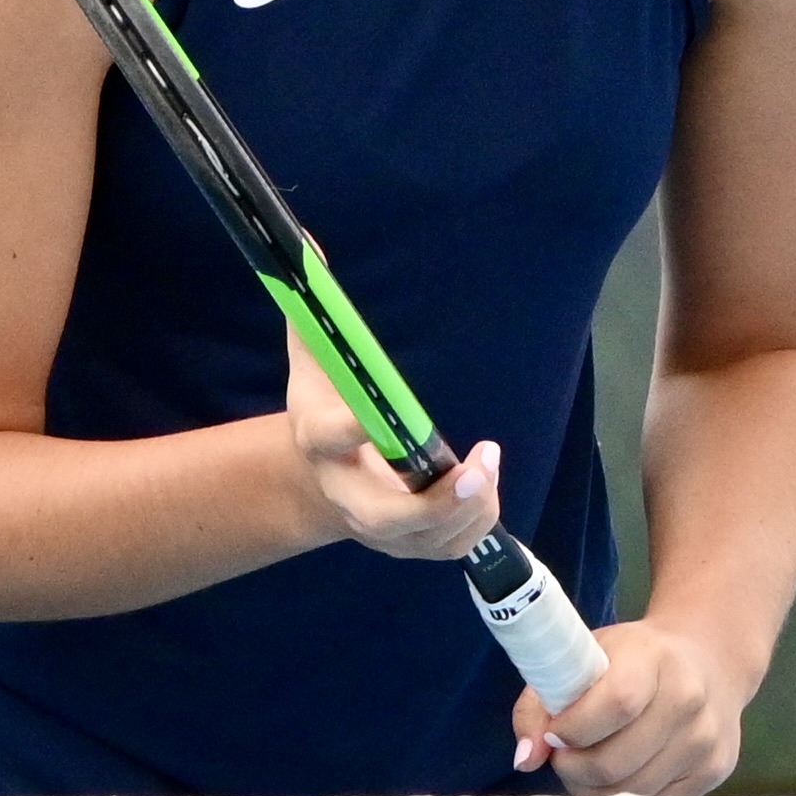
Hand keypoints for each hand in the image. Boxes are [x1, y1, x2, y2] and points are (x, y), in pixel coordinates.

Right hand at [283, 332, 507, 559]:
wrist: (324, 477)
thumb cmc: (328, 404)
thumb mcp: (315, 359)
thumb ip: (319, 313)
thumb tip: (311, 248)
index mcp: (319, 440)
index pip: (332, 436)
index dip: (355, 427)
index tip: (380, 415)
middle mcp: (346, 494)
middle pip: (385, 519)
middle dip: (436, 503)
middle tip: (475, 468)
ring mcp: (377, 530)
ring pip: (430, 538)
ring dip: (470, 505)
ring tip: (485, 462)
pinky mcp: (409, 546)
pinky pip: (451, 546)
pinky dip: (477, 518)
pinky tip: (481, 484)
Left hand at [520, 619, 748, 795]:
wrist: (708, 663)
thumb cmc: (633, 660)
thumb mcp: (585, 658)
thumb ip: (541, 703)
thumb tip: (527, 759)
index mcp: (655, 659)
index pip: (616, 704)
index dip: (573, 729)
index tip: (555, 733)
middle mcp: (689, 699)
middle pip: (614, 763)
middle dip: (573, 768)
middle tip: (566, 754)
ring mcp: (705, 740)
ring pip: (630, 792)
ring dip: (594, 788)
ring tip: (591, 762)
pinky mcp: (716, 770)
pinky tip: (624, 770)